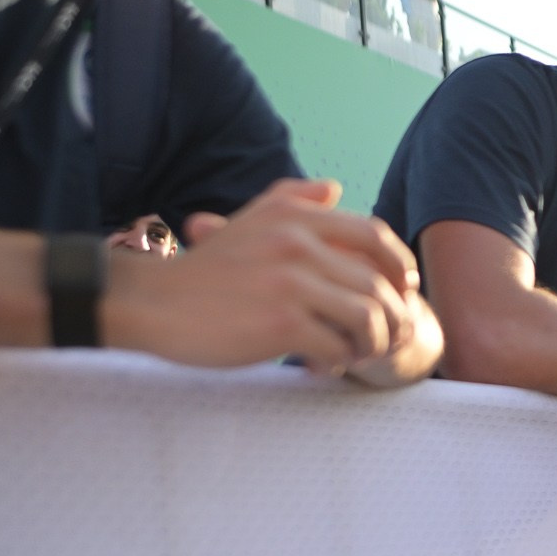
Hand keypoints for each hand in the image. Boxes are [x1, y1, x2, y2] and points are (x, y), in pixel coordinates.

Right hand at [103, 178, 421, 375]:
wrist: (151, 303)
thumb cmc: (204, 270)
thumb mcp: (247, 221)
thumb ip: (291, 200)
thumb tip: (335, 188)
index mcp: (295, 218)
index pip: (374, 236)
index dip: (400, 265)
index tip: (405, 291)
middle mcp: (298, 244)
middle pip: (378, 284)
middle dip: (393, 316)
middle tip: (388, 338)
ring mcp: (291, 284)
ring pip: (367, 318)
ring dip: (373, 343)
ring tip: (358, 354)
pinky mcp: (282, 324)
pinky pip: (338, 348)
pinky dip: (340, 362)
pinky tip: (324, 366)